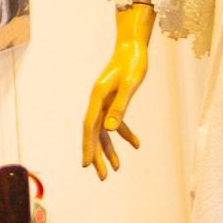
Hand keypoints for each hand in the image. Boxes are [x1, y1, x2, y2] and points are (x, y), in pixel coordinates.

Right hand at [82, 4, 154, 179]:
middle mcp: (97, 101)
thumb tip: (110, 131)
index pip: (89, 127)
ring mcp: (104, 101)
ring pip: (104, 131)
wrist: (133, 46)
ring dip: (109, 149)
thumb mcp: (130, 85)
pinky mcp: (113, 101)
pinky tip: (136, 145)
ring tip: (116, 169)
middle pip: (94, 132)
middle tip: (102, 176)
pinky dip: (125, 134)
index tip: (87, 164)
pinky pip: (116, 122)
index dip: (88, 146)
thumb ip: (120, 107)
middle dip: (97, 155)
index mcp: (98, 97)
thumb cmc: (133, 62)